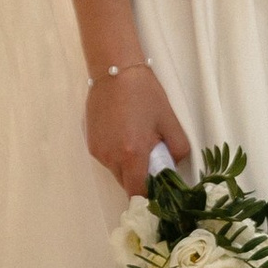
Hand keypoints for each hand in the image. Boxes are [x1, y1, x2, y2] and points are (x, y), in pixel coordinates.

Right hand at [84, 61, 190, 198]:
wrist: (114, 71)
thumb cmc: (144, 94)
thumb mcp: (169, 121)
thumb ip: (177, 150)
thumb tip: (173, 167)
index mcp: (132, 154)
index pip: (138, 193)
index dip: (149, 196)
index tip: (159, 190)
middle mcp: (111, 157)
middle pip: (126, 184)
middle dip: (140, 178)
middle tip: (153, 159)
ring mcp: (98, 152)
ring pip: (116, 172)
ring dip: (128, 166)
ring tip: (138, 141)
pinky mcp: (90, 144)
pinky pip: (108, 160)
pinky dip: (118, 155)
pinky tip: (124, 134)